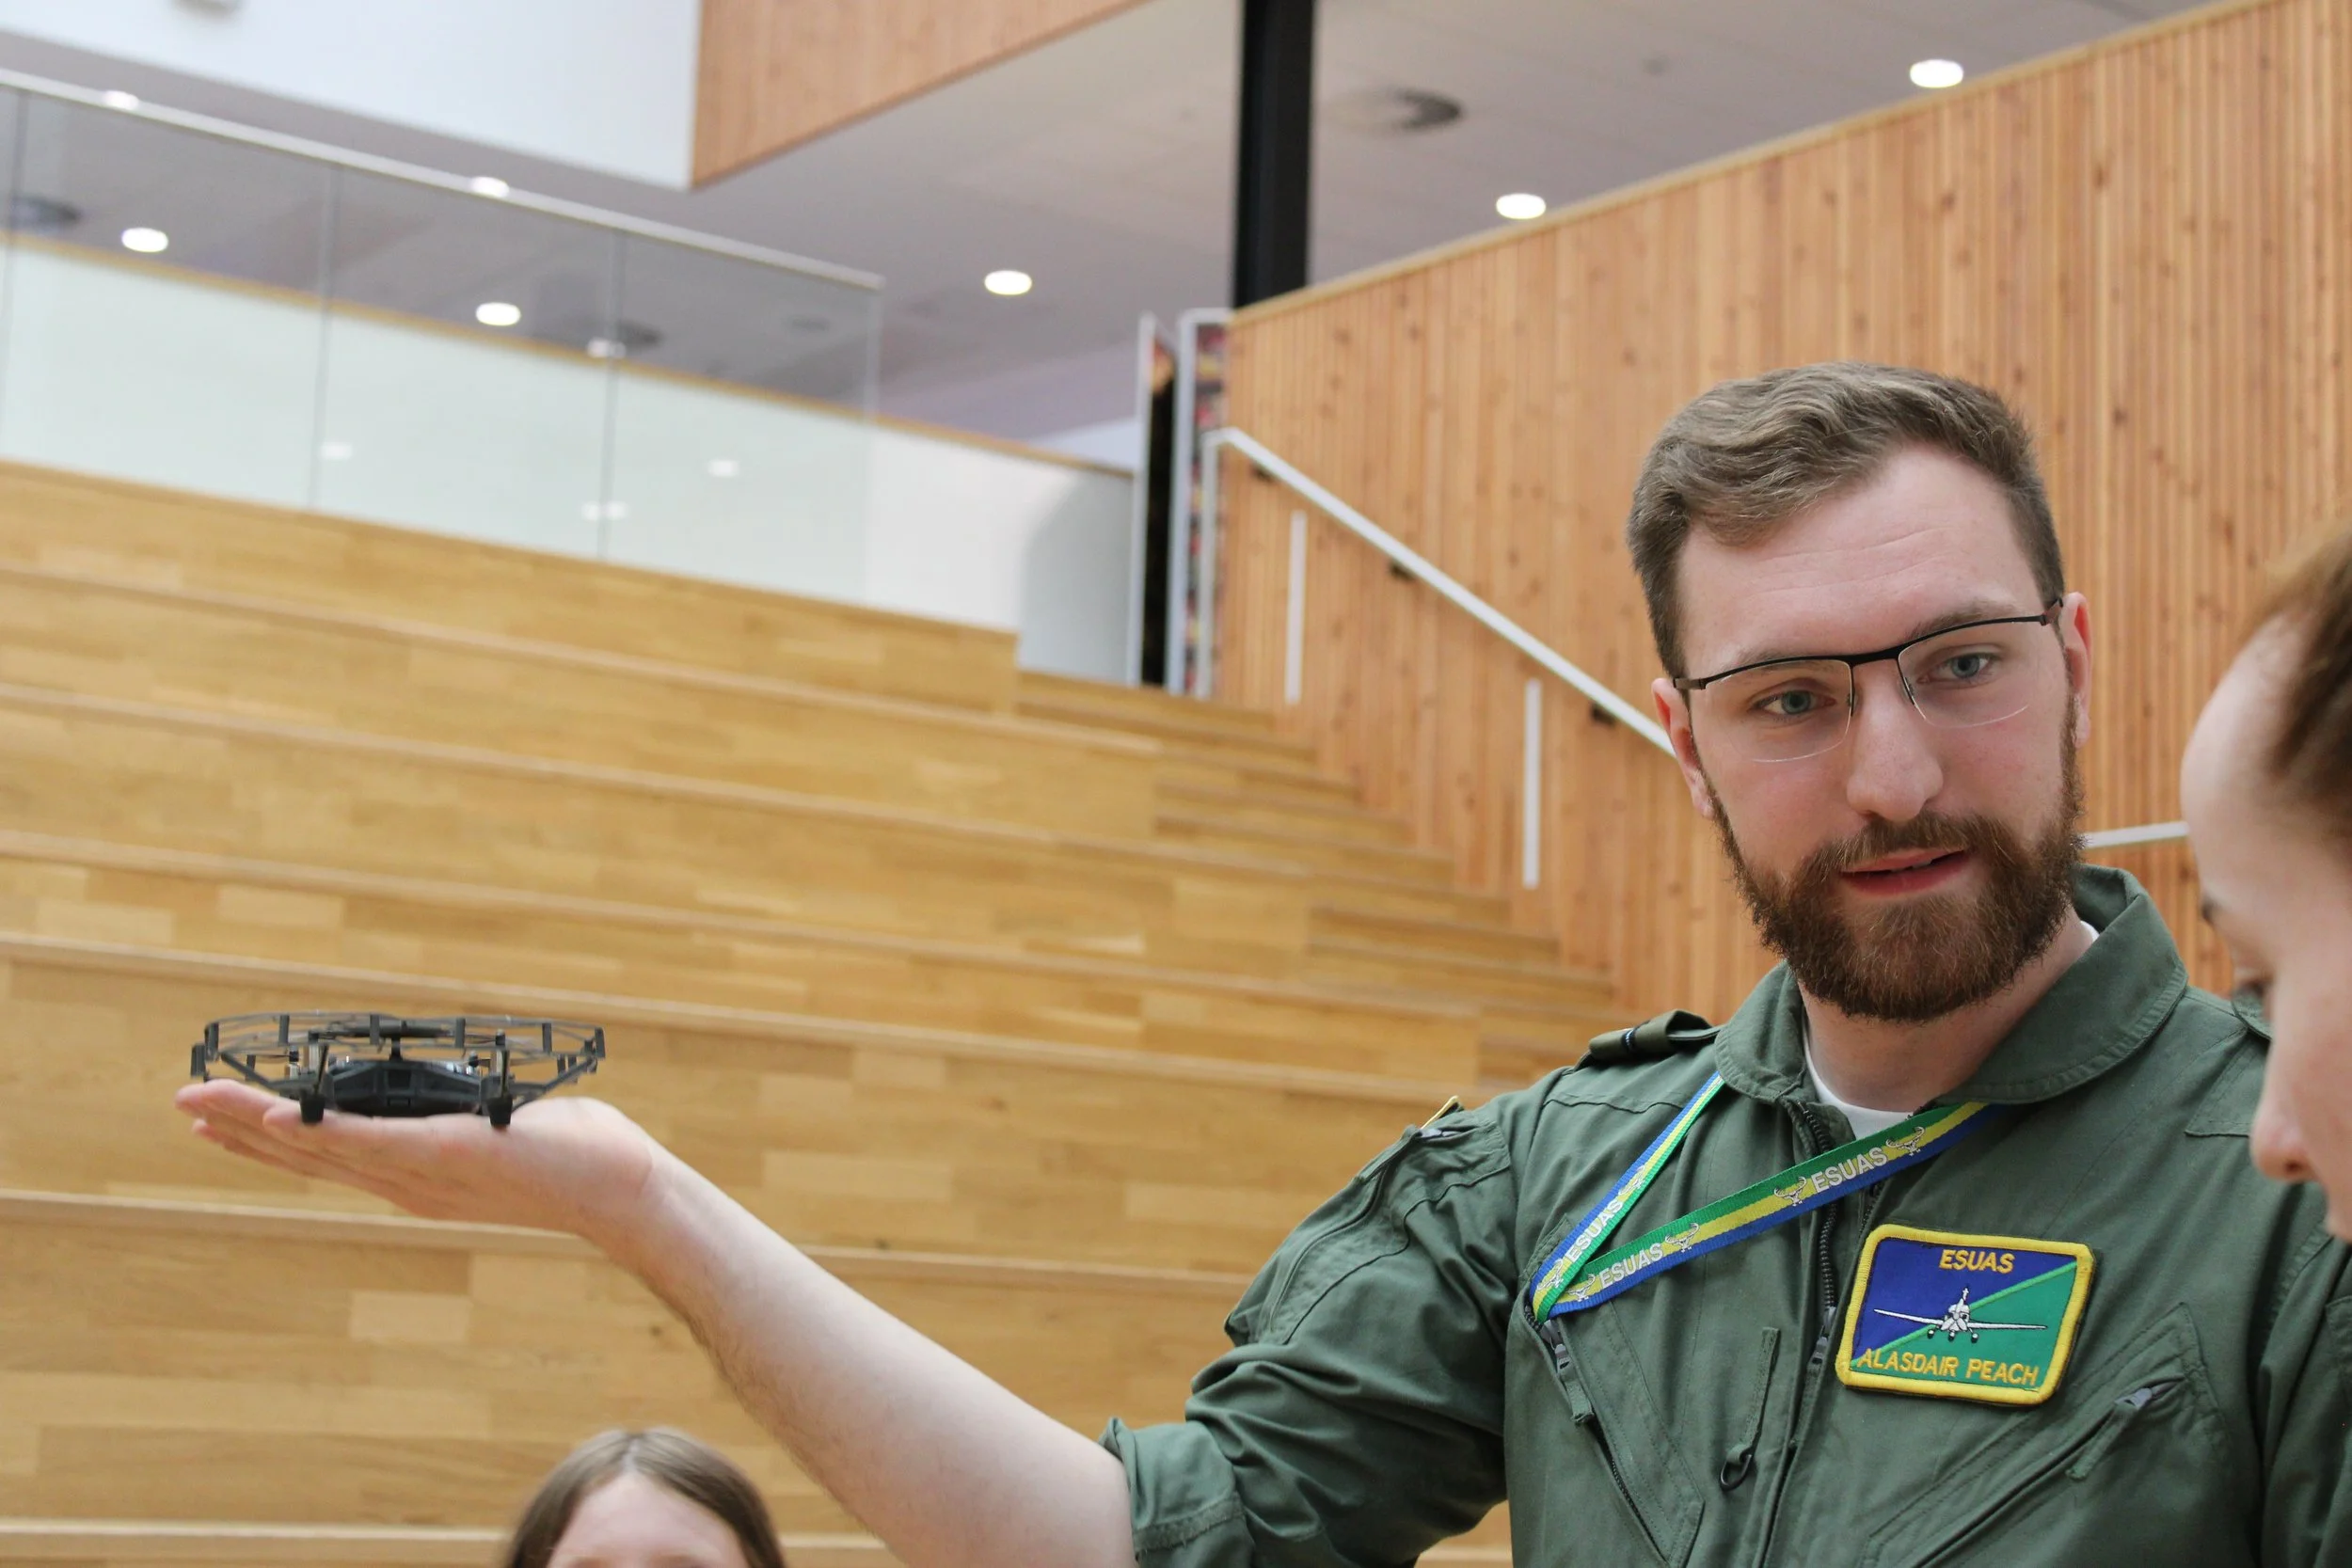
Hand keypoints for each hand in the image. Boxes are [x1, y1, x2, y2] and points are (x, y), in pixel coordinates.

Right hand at [174, 1082, 665, 1245]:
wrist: (623, 1189)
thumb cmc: (582, 1156)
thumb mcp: (511, 1131)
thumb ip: (480, 1116)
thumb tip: (479, 1096)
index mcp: (418, 1177)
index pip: (329, 1158)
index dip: (271, 1141)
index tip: (222, 1122)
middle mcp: (409, 1184)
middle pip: (306, 1157)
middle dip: (240, 1130)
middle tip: (183, 1104)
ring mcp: (423, 1172)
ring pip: (322, 1148)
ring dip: (257, 1125)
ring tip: (202, 1103)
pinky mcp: (448, 1153)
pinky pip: (370, 1143)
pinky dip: (320, 1132)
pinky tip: (274, 1118)